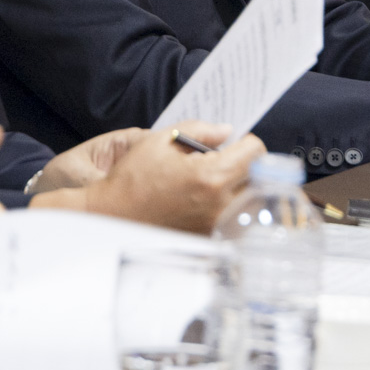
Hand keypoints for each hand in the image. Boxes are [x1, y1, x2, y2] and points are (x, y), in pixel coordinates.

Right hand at [38, 121, 261, 232]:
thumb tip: (227, 131)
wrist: (111, 217)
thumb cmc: (131, 180)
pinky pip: (232, 220)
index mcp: (210, 177)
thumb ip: (199, 130)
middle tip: (227, 162)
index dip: (246, 141)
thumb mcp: (160, 141)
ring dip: (240, 188)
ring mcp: (215, 226)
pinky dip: (227, 208)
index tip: (235, 143)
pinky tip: (205, 201)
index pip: (255, 152)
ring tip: (216, 182)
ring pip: (249, 202)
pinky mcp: (208, 240)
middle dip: (246, 166)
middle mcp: (219, 206)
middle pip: (259, 178)